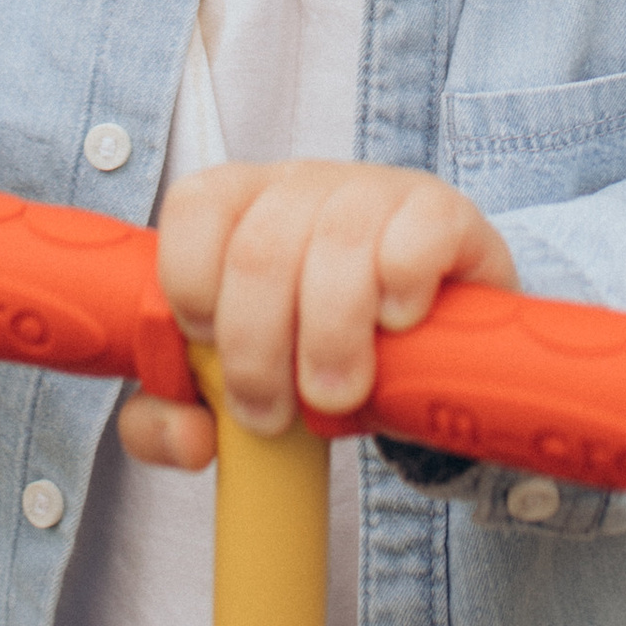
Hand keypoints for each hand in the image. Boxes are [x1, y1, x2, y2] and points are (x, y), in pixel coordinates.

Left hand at [118, 160, 517, 471]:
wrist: (429, 339)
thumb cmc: (316, 346)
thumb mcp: (243, 377)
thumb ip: (180, 415)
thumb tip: (188, 441)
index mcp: (242, 204)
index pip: (194, 207)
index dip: (191, 284)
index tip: (207, 347)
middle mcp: (305, 185)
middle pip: (261, 248)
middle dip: (256, 348)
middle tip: (271, 415)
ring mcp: (377, 192)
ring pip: (338, 242)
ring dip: (329, 337)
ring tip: (334, 397)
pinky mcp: (444, 215)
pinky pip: (416, 238)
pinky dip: (402, 289)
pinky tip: (398, 324)